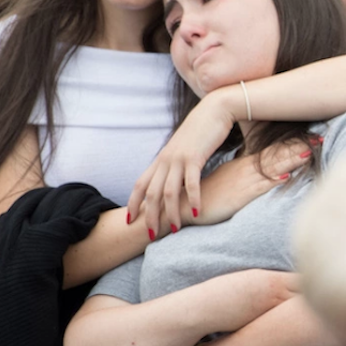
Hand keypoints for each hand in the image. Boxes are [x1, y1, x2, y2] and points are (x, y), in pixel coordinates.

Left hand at [127, 86, 241, 236]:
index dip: (133, 203)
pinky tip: (195, 212)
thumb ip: (177, 163)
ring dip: (170, 213)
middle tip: (151, 236)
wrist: (215, 109)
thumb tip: (175, 179)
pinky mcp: (194, 157)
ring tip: (176, 229)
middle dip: (149, 216)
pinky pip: (191, 183)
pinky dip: (192, 199)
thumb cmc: (202, 130)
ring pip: (168, 192)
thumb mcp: (184, 148)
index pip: (141, 184)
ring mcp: (179, 158)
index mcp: (161, 158)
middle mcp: (166, 159)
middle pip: (151, 193)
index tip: (130, 220)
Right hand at [179, 138, 318, 227]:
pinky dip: (273, 181)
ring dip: (291, 160)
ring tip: (309, 152)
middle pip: (277, 155)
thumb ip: (244, 173)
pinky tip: (285, 176)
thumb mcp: (228, 179)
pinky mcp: (239, 197)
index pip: (272, 151)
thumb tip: (262, 170)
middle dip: (299, 147)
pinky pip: (259, 188)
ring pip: (272, 168)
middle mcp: (245, 170)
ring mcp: (243, 182)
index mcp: (243, 164)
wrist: (184, 204)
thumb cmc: (208, 194)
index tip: (312, 136)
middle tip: (320, 137)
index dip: (292, 144)